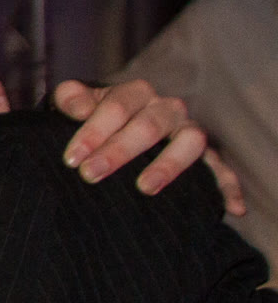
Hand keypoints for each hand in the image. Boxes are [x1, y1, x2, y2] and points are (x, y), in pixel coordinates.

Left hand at [52, 79, 245, 211]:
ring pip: (190, 141)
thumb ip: (71, 99)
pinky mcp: (207, 155)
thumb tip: (78, 108)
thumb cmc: (93, 118)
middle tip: (90, 175)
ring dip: (169, 164)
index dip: (92, 132)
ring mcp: (188, 131)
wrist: (116, 127)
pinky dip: (228, 185)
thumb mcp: (77, 104)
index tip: (71, 159)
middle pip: (148, 125)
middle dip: (118, 151)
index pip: (116, 107)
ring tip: (144, 188)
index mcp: (135, 94)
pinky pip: (222, 168)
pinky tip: (232, 208)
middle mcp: (166, 109)